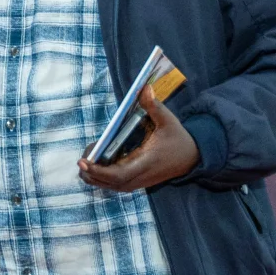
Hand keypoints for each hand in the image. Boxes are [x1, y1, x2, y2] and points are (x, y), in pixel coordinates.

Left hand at [79, 86, 199, 191]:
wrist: (192, 158)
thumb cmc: (178, 138)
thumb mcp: (168, 121)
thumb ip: (154, 106)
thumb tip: (144, 88)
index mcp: (145, 162)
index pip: (117, 174)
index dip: (98, 171)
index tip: (83, 162)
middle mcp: (139, 177)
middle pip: (108, 183)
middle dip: (91, 173)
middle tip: (83, 157)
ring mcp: (138, 182)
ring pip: (110, 186)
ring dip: (94, 176)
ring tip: (87, 159)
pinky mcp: (137, 181)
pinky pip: (115, 184)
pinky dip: (102, 177)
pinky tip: (96, 163)